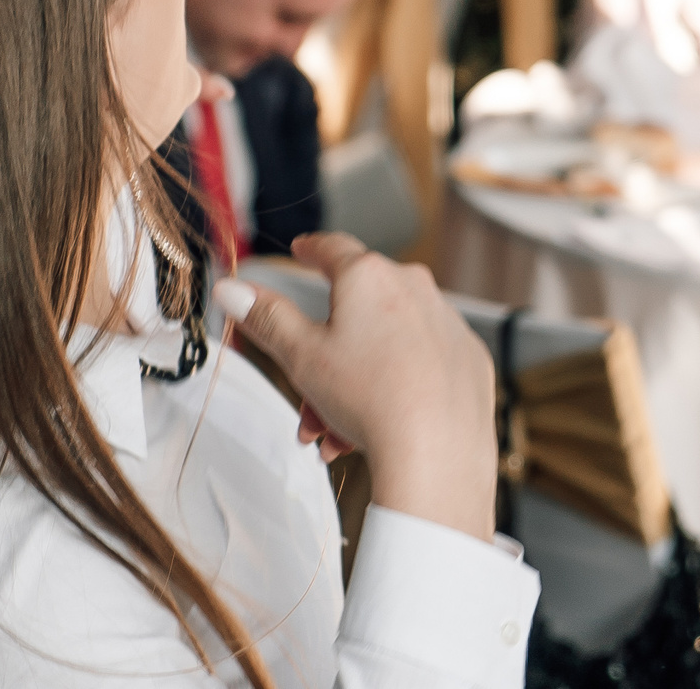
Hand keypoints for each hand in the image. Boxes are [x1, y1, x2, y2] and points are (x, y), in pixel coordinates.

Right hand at [217, 233, 498, 540]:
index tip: (305, 250)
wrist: (436, 450)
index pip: (333, 249)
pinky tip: (383, 424)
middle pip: (357, 312)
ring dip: (356, 381)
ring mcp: (447, 321)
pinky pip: (424, 362)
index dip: (312, 249)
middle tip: (308, 401)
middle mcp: (414, 287)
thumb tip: (231, 288)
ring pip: (388, 342)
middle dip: (325, 356)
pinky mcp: (469, 357)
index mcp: (369, 277)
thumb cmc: (369, 399)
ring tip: (337, 432)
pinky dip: (400, 384)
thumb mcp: (300, 355)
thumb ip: (265, 317)